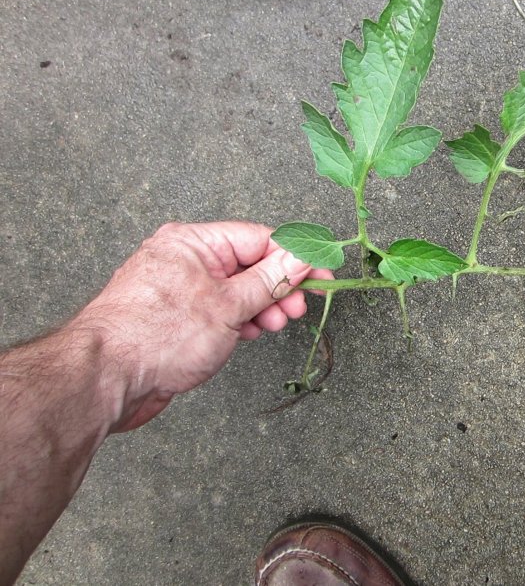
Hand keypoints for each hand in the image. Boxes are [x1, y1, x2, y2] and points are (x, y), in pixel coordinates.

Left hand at [76, 221, 331, 431]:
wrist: (106, 380)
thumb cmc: (155, 336)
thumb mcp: (228, 305)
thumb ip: (270, 280)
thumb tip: (300, 259)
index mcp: (194, 242)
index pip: (259, 239)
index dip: (295, 258)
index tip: (321, 275)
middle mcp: (186, 260)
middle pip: (249, 264)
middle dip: (278, 287)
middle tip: (298, 307)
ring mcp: (181, 289)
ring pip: (236, 290)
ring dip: (261, 307)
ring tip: (273, 324)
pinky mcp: (178, 318)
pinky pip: (220, 310)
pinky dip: (239, 320)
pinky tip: (248, 333)